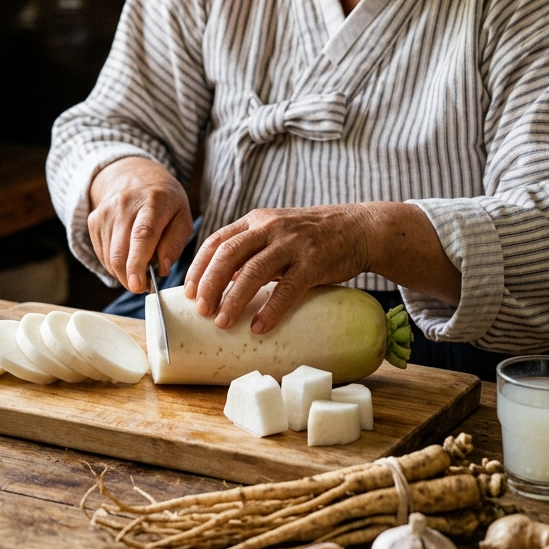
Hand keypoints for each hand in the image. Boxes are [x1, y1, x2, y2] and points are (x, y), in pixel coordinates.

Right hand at [87, 157, 192, 292]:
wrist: (134, 176)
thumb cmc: (164, 202)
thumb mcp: (182, 217)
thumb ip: (175, 244)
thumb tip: (161, 269)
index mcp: (153, 202)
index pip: (142, 236)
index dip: (138, 263)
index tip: (138, 285)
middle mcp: (124, 205)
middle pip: (120, 252)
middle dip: (129, 278)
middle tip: (142, 287)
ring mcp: (105, 212)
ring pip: (109, 257)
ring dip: (123, 273)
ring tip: (139, 267)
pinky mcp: (94, 221)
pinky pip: (102, 254)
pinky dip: (115, 264)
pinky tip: (127, 255)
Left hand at [184, 205, 373, 333]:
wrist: (359, 229)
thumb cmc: (312, 237)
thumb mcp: (276, 233)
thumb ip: (251, 250)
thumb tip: (221, 281)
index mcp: (255, 220)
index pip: (216, 241)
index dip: (199, 268)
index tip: (188, 293)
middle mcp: (269, 227)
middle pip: (227, 254)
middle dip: (210, 284)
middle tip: (201, 311)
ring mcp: (292, 244)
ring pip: (252, 271)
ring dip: (234, 300)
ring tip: (223, 323)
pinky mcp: (314, 262)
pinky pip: (287, 288)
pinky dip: (270, 310)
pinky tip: (259, 327)